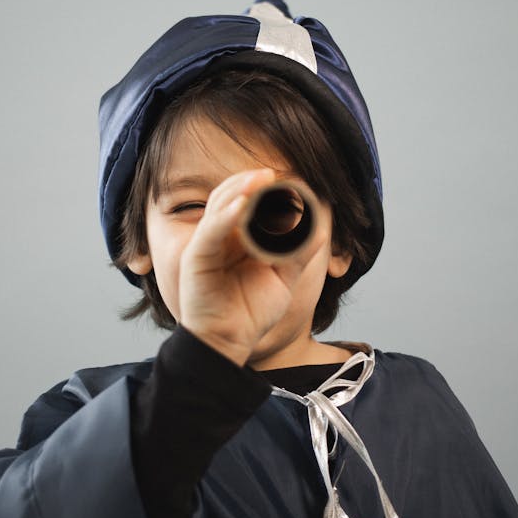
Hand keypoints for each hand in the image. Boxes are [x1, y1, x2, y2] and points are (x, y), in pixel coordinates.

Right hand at [178, 168, 324, 365]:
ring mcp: (206, 244)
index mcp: (237, 236)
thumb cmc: (251, 311)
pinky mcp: (196, 258)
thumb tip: (321, 227)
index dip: (266, 188)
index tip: (290, 180)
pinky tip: (241, 206)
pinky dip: (225, 216)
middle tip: (274, 174)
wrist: (231, 343)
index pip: (248, 200)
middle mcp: (219, 235)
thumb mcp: (283, 277)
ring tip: (260, 180)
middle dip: (252, 182)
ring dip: (239, 190)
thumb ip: (298, 252)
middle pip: (231, 195)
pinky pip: (209, 232)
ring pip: (219, 206)